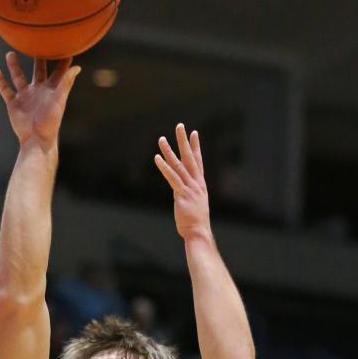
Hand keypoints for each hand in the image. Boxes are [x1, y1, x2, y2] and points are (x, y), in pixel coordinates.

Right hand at [0, 52, 80, 148]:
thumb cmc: (50, 122)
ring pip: (19, 76)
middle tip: (37, 41)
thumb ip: (66, 83)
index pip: (59, 70)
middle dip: (38, 57)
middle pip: (38, 69)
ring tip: (10, 53)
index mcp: (52, 89)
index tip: (66, 44)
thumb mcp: (59, 101)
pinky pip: (5, 89)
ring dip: (14, 66)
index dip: (63, 59)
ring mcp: (26, 96)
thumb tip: (77, 67)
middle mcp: (38, 90)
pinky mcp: (14, 103)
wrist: (36, 141)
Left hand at [155, 124, 211, 242]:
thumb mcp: (194, 206)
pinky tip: (157, 158)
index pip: (198, 162)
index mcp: (200, 185)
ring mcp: (189, 188)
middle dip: (184, 141)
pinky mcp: (182, 194)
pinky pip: (172, 177)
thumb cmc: (196, 223)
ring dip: (169, 151)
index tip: (194, 133)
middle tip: (180, 126)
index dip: (196, 147)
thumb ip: (188, 196)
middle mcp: (196, 183)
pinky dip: (164, 167)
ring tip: (161, 139)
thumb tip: (181, 196)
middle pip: (190, 157)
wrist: (198, 232)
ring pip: (178, 165)